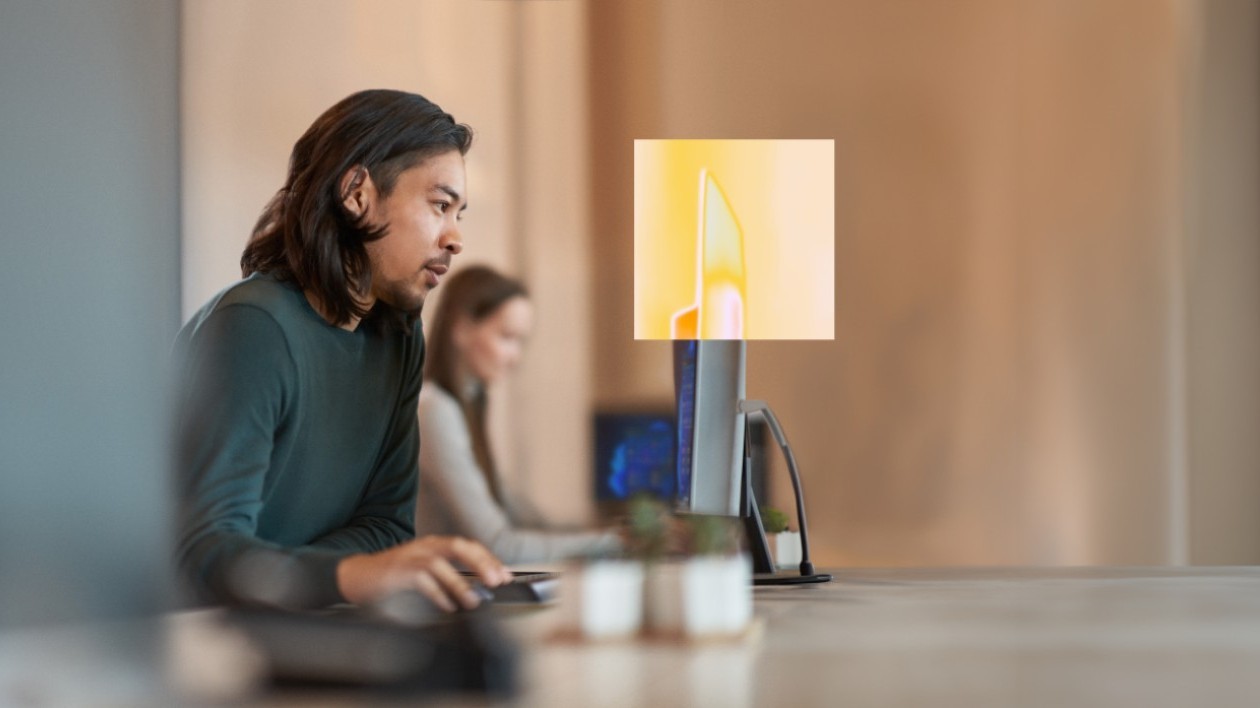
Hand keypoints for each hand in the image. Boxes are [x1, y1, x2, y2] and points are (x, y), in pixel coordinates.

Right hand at [336, 536, 511, 611]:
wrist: (357, 576)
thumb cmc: (394, 578)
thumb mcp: (424, 572)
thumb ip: (447, 577)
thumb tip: (477, 591)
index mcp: (434, 544)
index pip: (467, 546)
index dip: (488, 559)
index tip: (505, 575)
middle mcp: (424, 546)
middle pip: (458, 546)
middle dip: (481, 563)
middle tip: (497, 581)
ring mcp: (409, 556)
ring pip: (440, 564)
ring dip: (460, 584)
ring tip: (474, 601)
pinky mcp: (397, 571)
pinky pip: (421, 581)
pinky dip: (437, 594)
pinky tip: (447, 607)